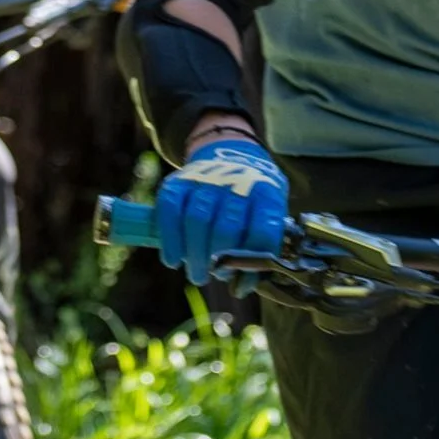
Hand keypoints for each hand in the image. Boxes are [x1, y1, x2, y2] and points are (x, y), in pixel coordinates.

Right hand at [156, 137, 287, 285]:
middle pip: (226, 229)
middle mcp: (237, 183)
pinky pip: (169, 210)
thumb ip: (261, 247)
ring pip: (196, 220)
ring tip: (197, 274)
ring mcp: (207, 179)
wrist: (229, 153)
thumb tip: (242, 286)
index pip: (263, 232)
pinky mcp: (179, 181)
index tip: (241, 280)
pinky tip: (173, 260)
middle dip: (217, 263)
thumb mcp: (269, 213)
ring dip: (194, 256)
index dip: (252, 263)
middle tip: (211, 276)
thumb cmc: (251, 198)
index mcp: (267, 194)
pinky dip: (169, 240)